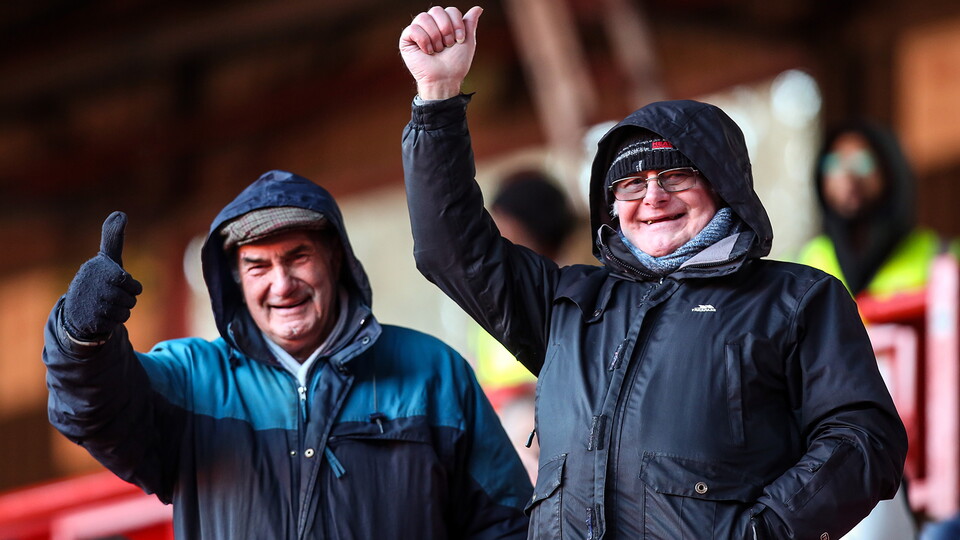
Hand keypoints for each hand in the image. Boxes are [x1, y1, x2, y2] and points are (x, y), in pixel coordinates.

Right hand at [62, 211, 142, 342]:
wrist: (76, 308)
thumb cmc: (98, 280)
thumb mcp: (106, 259)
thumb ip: (113, 238)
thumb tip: (120, 213)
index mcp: (98, 269)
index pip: (130, 283)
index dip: (131, 286)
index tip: (120, 283)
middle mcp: (92, 285)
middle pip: (131, 299)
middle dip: (126, 300)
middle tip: (112, 296)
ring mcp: (89, 304)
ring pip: (125, 312)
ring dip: (120, 311)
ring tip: (106, 305)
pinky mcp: (88, 321)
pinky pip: (115, 324)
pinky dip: (112, 322)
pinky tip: (100, 316)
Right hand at [399, 5, 482, 99]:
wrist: (445, 79)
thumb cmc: (456, 63)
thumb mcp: (468, 41)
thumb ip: (470, 23)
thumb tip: (478, 8)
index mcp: (444, 23)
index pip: (450, 10)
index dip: (457, 24)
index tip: (459, 40)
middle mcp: (430, 24)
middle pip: (436, 10)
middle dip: (446, 29)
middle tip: (447, 45)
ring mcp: (417, 30)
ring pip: (423, 17)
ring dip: (434, 36)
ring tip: (437, 50)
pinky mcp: (406, 39)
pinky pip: (413, 29)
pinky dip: (423, 41)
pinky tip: (427, 52)